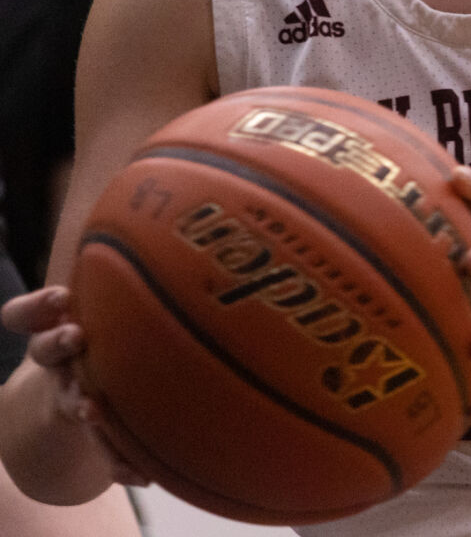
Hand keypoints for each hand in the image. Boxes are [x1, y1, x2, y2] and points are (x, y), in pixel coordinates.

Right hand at [0, 288, 151, 488]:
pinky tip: (143, 474)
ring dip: (78, 402)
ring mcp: (70, 394)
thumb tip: (186, 252)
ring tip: (93, 410)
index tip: (60, 296)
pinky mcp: (91, 429)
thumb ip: (132, 291)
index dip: (37, 306)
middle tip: (75, 336)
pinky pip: (101, 450)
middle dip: (57, 343)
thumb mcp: (112, 313)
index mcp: (60, 325)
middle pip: (45, 350)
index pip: (27, 314)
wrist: (93, 392)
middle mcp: (60, 360)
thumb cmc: (113, 335)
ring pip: (67, 399)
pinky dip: (120, 462)